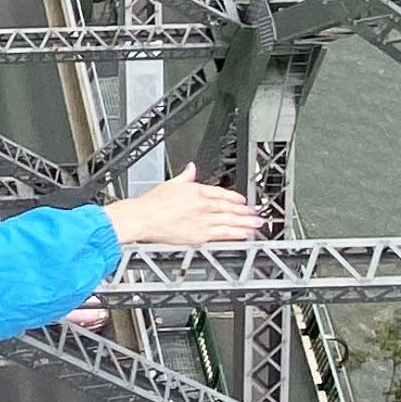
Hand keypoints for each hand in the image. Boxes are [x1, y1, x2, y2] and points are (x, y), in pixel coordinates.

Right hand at [106, 164, 262, 250]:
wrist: (143, 217)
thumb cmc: (152, 203)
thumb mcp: (170, 183)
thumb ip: (185, 176)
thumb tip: (192, 167)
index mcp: (195, 190)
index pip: (220, 193)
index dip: (234, 197)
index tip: (243, 200)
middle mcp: (202, 204)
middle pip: (228, 207)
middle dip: (245, 210)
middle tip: (257, 213)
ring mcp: (202, 219)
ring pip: (229, 220)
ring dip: (245, 222)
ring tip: (256, 224)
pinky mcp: (200, 234)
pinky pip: (222, 234)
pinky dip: (235, 233)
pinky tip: (244, 234)